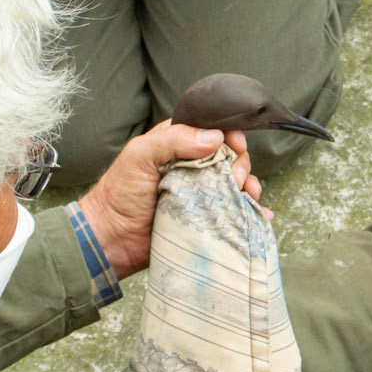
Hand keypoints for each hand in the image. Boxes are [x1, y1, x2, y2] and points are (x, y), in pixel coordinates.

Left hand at [76, 122, 262, 282]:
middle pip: (230, 157)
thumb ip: (172, 139)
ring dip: (249, 185)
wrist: (112, 240)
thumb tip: (213, 138)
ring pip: (236, 183)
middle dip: (240, 163)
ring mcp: (200, 194)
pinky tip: (260, 215)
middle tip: (235, 177)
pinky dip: (251, 212)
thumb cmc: (119, 193)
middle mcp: (192, 167)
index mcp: (177, 145)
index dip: (229, 135)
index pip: (212, 131)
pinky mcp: (205, 219)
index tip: (235, 146)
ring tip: (247, 193)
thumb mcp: (139, 156)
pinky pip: (234, 212)